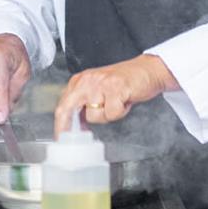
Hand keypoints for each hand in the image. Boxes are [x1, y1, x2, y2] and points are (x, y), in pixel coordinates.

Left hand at [54, 54, 176, 134]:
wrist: (147, 69)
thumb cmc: (124, 82)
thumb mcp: (98, 90)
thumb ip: (85, 104)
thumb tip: (75, 126)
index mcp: (80, 81)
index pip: (63, 106)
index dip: (60, 125)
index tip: (61, 139)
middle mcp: (86, 80)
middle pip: (67, 109)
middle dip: (70, 127)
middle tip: (79, 136)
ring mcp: (100, 83)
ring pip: (93, 115)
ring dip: (107, 115)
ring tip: (116, 103)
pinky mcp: (115, 87)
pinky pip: (112, 113)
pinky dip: (120, 112)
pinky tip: (124, 100)